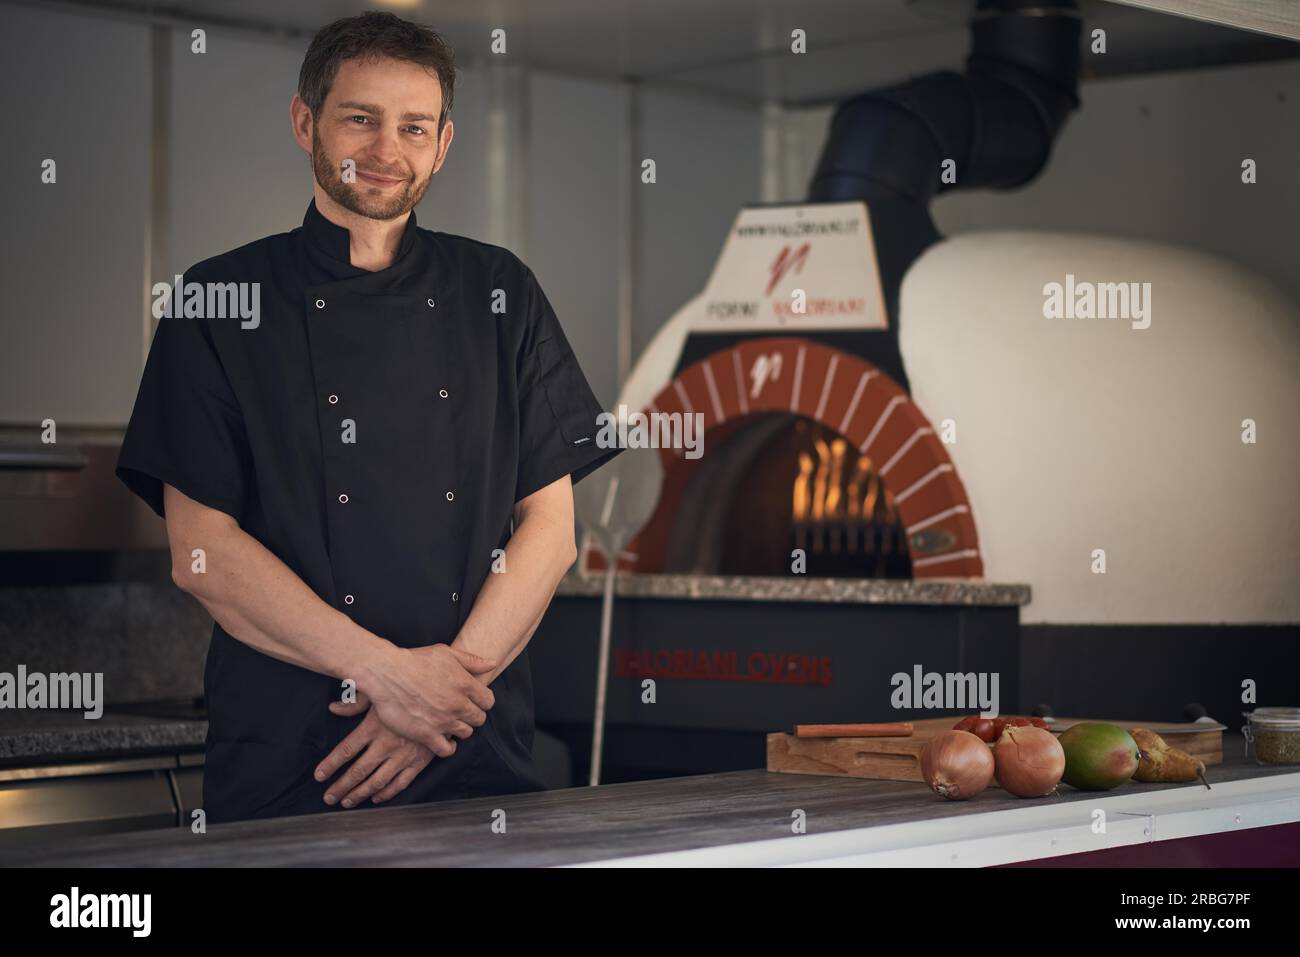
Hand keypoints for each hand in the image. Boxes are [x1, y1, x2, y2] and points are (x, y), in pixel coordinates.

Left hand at [315, 696, 434, 806]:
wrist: (444, 699)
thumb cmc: (409, 692)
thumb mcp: (380, 692)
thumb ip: (355, 702)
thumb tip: (333, 708)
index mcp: (373, 728)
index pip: (345, 751)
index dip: (330, 765)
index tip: (319, 776)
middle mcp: (386, 745)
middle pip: (357, 771)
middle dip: (341, 786)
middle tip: (328, 797)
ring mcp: (403, 756)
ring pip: (377, 781)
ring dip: (360, 794)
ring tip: (347, 801)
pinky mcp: (419, 762)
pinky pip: (400, 783)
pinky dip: (387, 793)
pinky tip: (376, 798)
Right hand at [360, 642, 497, 754]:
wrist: (386, 673)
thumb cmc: (414, 660)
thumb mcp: (446, 653)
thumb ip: (471, 660)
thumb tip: (492, 663)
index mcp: (465, 684)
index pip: (488, 701)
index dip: (482, 701)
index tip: (474, 701)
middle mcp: (457, 704)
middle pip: (479, 719)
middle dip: (472, 716)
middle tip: (461, 713)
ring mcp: (442, 721)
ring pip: (466, 734)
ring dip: (460, 729)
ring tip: (451, 723)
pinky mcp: (426, 734)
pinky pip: (446, 750)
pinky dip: (448, 747)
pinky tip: (445, 740)